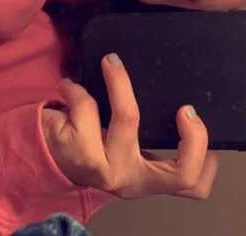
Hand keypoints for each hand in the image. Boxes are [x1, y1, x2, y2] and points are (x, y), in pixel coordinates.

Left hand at [42, 54, 217, 199]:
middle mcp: (131, 181)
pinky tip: (69, 86)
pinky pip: (87, 106)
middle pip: (180, 173)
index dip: (203, 154)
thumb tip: (177, 91)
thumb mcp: (124, 141)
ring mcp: (106, 170)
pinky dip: (76, 89)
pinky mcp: (78, 152)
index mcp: (147, 177)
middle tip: (186, 108)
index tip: (192, 115)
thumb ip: (150, 132)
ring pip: (130, 119)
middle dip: (193, 137)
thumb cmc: (91, 139)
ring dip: (119, 81)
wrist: (42, 154)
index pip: (192, 184)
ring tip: (110, 62)